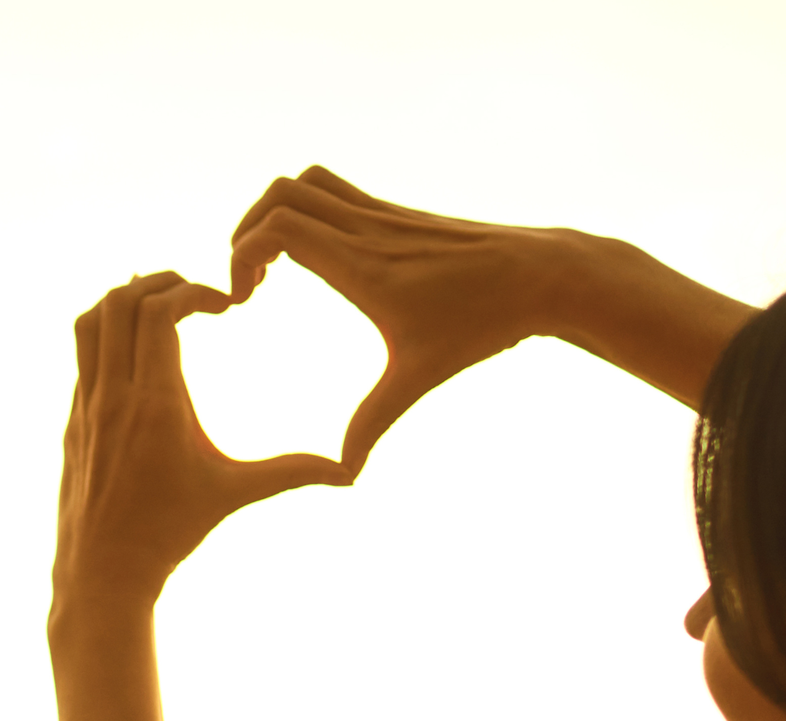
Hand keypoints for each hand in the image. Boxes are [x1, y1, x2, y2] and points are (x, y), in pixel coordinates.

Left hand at [53, 273, 346, 605]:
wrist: (103, 573)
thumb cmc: (170, 534)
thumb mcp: (233, 494)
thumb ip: (290, 473)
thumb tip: (349, 475)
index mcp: (155, 404)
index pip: (159, 311)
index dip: (192, 291)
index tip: (223, 306)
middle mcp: (113, 397)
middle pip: (120, 302)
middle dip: (160, 282)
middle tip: (193, 293)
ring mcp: (86, 407)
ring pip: (89, 321)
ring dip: (123, 301)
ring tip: (160, 306)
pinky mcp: (73, 421)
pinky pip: (81, 355)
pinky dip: (107, 334)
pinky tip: (137, 346)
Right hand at [230, 167, 577, 473]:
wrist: (543, 276)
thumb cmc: (484, 325)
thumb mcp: (420, 377)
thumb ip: (373, 422)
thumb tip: (346, 474)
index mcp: (363, 265)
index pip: (281, 228)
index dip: (242, 255)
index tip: (243, 299)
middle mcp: (369, 230)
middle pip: (283, 193)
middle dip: (247, 231)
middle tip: (249, 281)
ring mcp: (385, 216)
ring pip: (308, 181)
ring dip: (276, 213)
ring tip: (273, 264)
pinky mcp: (399, 215)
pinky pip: (336, 192)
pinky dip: (307, 213)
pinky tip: (317, 260)